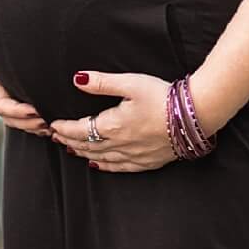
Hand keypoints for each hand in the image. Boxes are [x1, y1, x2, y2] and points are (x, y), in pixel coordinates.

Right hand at [0, 29, 52, 139]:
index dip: (16, 110)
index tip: (35, 111)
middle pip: (8, 115)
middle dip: (27, 123)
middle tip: (48, 124)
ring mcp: (2, 88)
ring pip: (15, 116)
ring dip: (32, 124)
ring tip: (51, 127)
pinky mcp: (11, 84)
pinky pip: (21, 107)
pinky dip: (33, 117)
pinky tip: (50, 119)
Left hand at [47, 71, 175, 171]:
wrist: (195, 115)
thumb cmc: (163, 96)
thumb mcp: (131, 83)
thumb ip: (103, 83)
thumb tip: (77, 80)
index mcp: (113, 125)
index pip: (80, 130)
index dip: (65, 129)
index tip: (53, 126)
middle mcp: (120, 144)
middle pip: (88, 146)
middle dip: (70, 141)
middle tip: (57, 138)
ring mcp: (134, 155)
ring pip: (101, 158)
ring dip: (84, 154)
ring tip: (71, 150)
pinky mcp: (148, 161)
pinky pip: (120, 168)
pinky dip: (105, 166)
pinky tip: (98, 165)